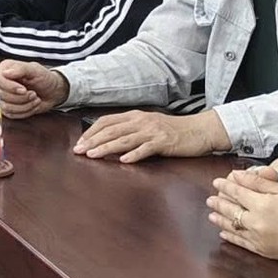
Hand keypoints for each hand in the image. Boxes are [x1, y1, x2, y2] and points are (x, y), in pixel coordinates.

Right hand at [0, 60, 67, 117]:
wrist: (53, 91)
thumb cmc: (44, 78)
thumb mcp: (35, 70)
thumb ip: (21, 69)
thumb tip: (5, 73)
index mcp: (5, 69)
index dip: (10, 87)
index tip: (24, 89)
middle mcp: (2, 83)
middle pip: (2, 95)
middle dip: (21, 98)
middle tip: (34, 94)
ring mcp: (4, 96)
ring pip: (6, 107)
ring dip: (25, 106)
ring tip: (35, 99)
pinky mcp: (9, 108)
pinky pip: (12, 115)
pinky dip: (25, 112)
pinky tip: (32, 105)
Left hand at [76, 108, 229, 162]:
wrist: (199, 130)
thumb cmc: (172, 130)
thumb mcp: (148, 125)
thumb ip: (131, 130)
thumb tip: (109, 139)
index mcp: (135, 116)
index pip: (107, 121)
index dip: (91, 131)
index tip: (80, 142)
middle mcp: (141, 121)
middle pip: (112, 130)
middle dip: (93, 141)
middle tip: (78, 151)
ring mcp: (152, 131)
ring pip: (124, 139)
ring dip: (106, 148)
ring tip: (93, 155)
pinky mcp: (164, 142)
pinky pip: (146, 149)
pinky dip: (134, 155)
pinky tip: (123, 161)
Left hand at [208, 166, 277, 261]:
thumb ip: (258, 182)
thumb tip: (237, 175)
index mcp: (263, 204)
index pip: (236, 192)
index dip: (224, 186)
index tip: (216, 182)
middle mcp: (258, 222)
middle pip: (231, 210)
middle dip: (218, 202)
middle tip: (210, 198)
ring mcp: (259, 239)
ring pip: (232, 227)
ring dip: (220, 219)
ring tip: (211, 214)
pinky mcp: (263, 252)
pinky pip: (241, 243)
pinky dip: (230, 237)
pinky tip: (223, 233)